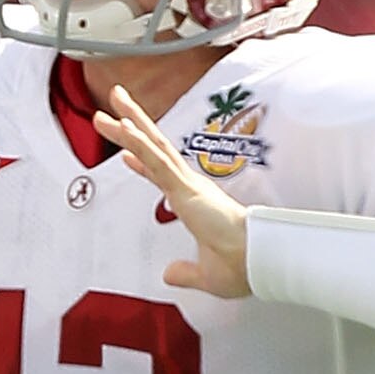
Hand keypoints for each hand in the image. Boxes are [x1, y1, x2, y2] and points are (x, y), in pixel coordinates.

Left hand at [98, 83, 251, 298]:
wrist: (259, 263)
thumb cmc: (244, 267)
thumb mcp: (206, 274)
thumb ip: (186, 272)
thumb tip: (170, 274)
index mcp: (196, 203)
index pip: (163, 176)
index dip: (144, 162)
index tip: (128, 152)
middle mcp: (192, 188)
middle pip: (156, 150)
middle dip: (135, 125)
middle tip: (116, 104)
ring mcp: (189, 185)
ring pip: (154, 147)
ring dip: (131, 123)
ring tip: (114, 99)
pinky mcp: (187, 189)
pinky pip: (158, 161)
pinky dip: (140, 143)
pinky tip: (125, 127)